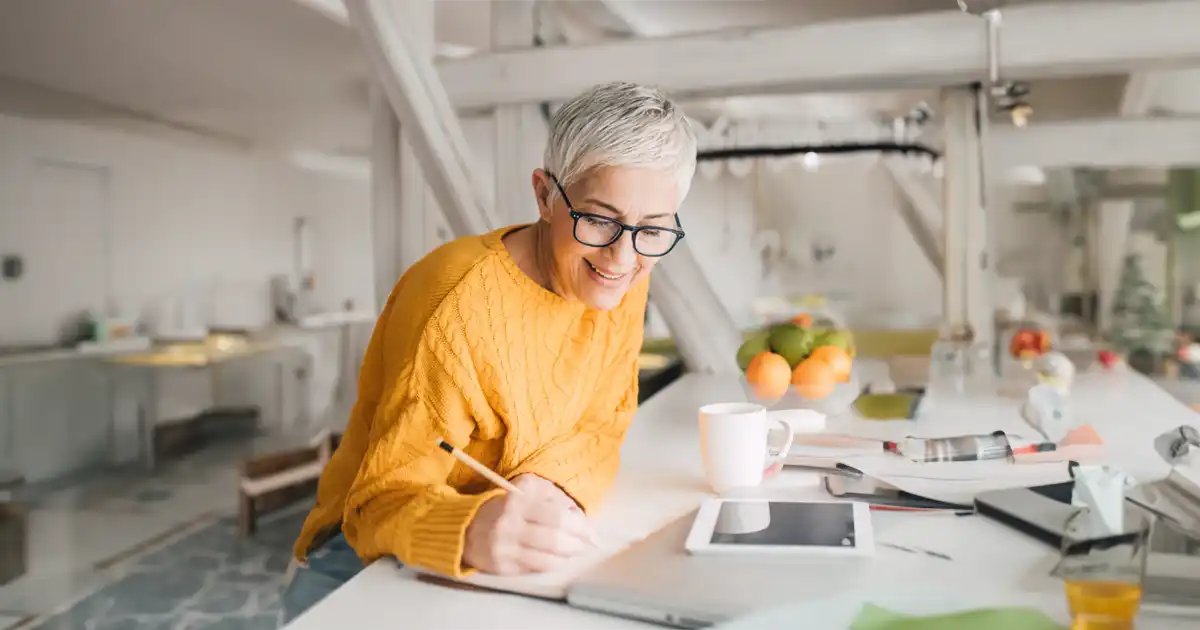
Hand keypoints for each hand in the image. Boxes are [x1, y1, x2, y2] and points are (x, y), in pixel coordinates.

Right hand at [463, 476, 594, 574]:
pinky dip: (552, 565)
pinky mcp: (502, 566)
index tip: (593, 534)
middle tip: (587, 545)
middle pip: (555, 539)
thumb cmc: (502, 507)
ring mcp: (504, 548)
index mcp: (517, 501)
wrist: (464, 528)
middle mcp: (509, 524)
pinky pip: (535, 568)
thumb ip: (552, 496)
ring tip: (575, 552)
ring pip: (548, 558)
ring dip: (567, 557)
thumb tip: (578, 515)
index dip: (581, 527)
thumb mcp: (524, 489)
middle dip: (577, 544)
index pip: (559, 517)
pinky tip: (559, 560)